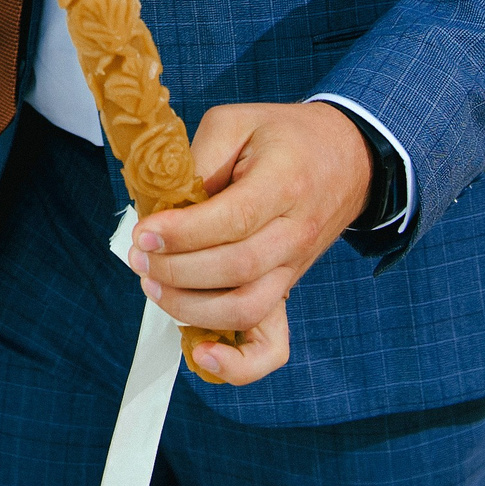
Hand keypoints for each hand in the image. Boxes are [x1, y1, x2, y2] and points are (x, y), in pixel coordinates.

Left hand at [127, 102, 370, 383]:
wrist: (346, 158)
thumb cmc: (282, 137)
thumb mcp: (236, 122)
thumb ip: (201, 157)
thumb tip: (166, 204)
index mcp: (284, 184)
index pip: (234, 220)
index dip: (184, 233)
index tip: (144, 233)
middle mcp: (295, 234)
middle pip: (236, 269)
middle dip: (176, 269)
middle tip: (138, 255)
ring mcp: (294, 269)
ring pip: (246, 308)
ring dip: (190, 307)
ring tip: (152, 283)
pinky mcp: (288, 290)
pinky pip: (272, 346)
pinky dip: (238, 364)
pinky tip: (200, 355)